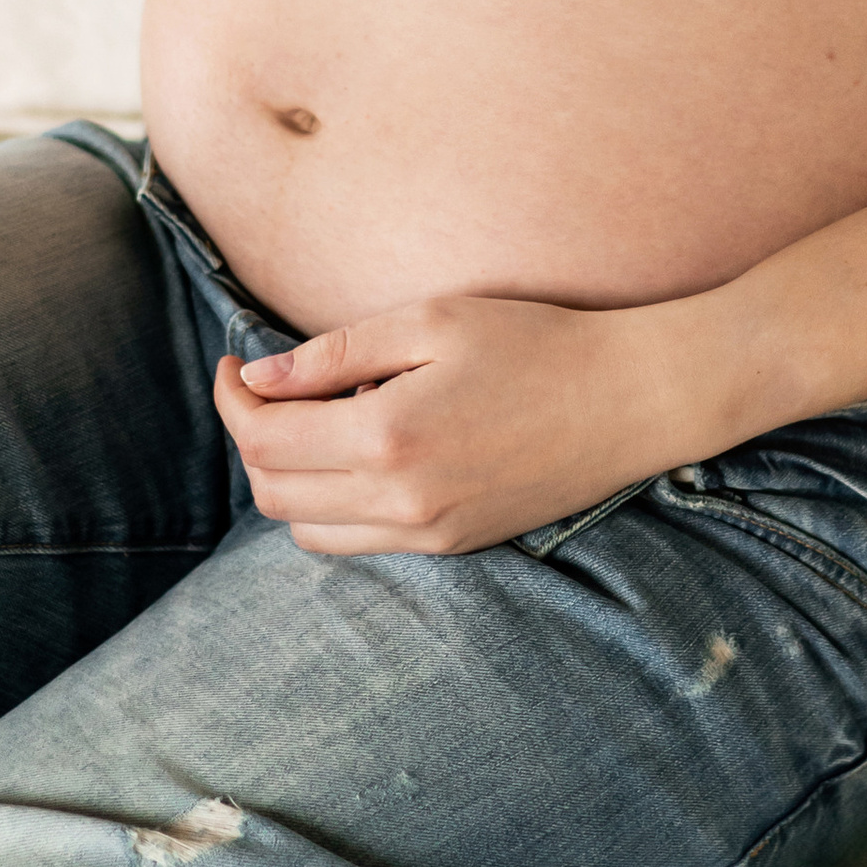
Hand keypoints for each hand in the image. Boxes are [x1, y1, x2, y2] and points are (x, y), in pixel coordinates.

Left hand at [213, 292, 712, 553]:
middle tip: (268, 388)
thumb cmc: (536, 341)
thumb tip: (259, 378)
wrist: (633, 399)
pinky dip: (332, 506)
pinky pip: (359, 543)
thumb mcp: (431, 320)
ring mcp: (428, 533)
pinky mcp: (453, 546)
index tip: (235, 363)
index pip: (264, 439)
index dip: (234, 400)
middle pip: (274, 493)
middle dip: (252, 438)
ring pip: (307, 531)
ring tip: (315, 421)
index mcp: (388, 435)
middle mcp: (401, 500)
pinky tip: (362, 453)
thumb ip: (335, 352)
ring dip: (289, 479)